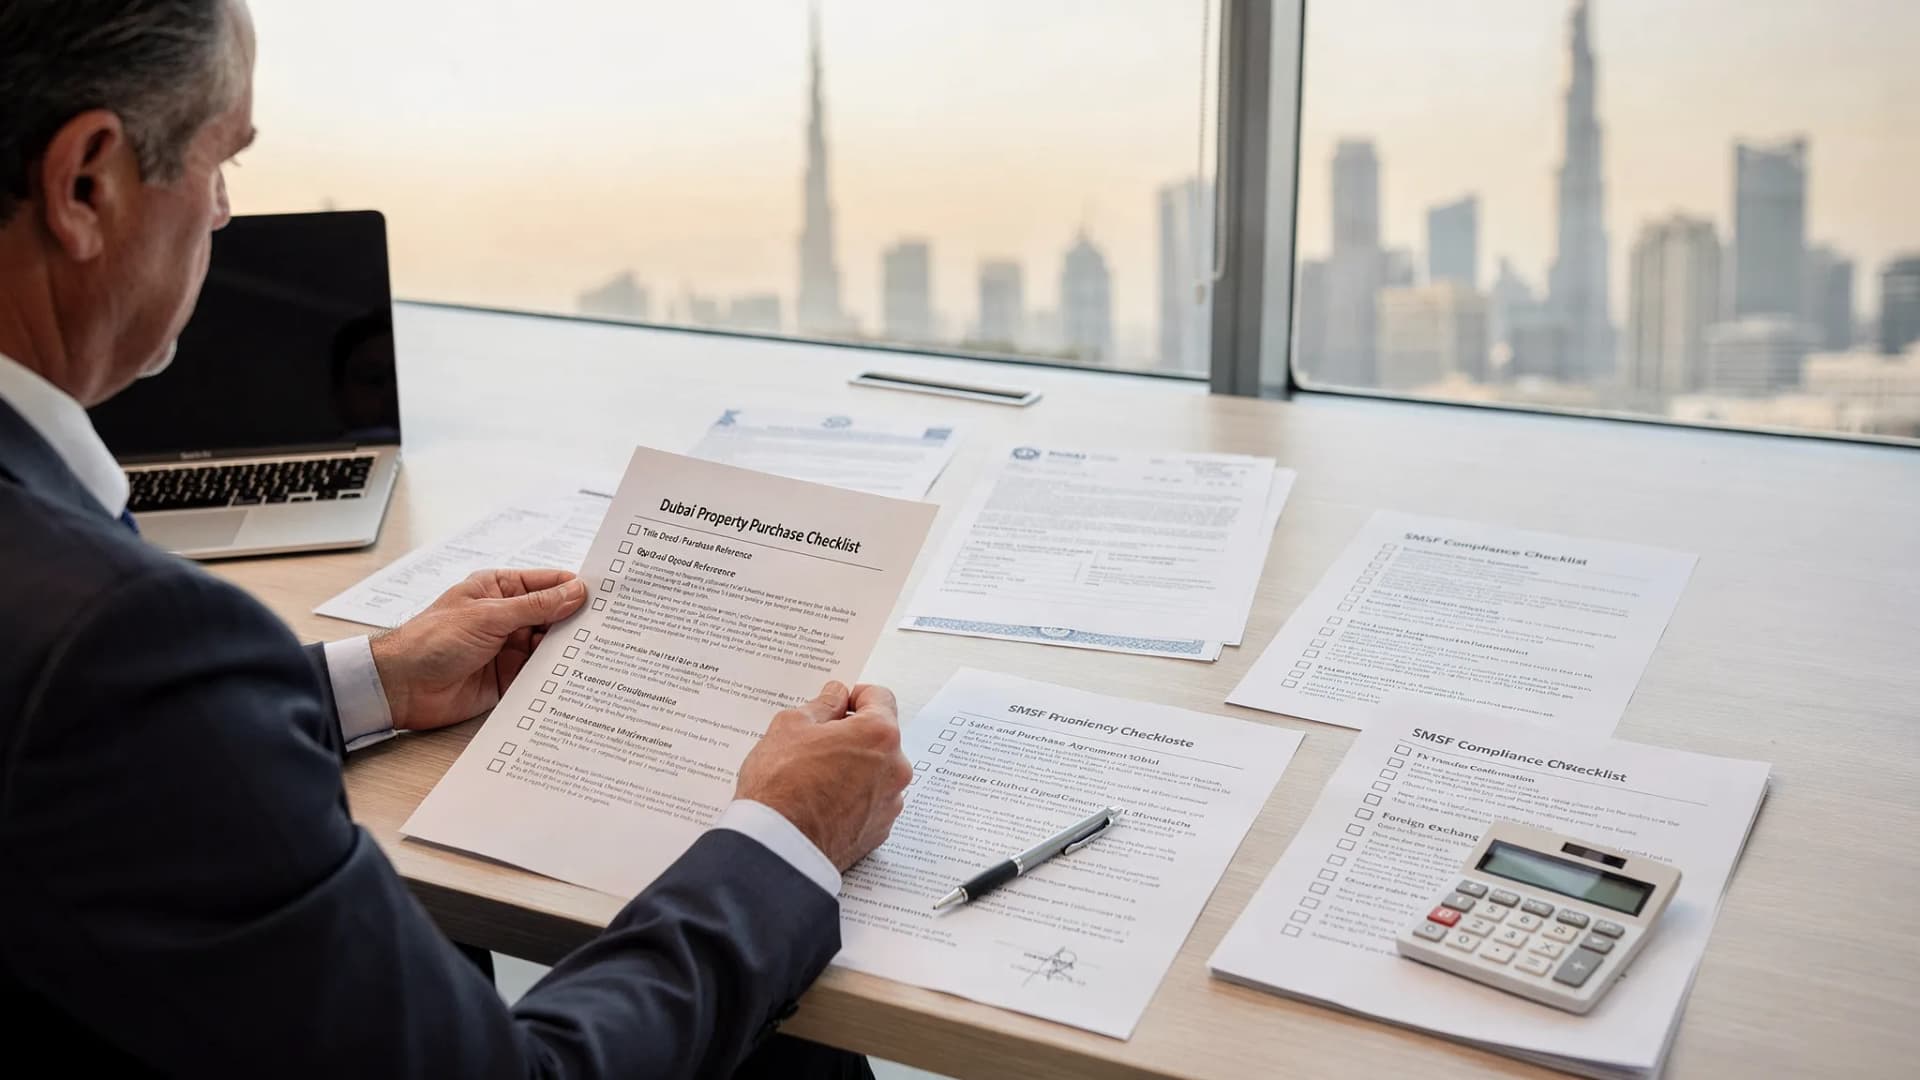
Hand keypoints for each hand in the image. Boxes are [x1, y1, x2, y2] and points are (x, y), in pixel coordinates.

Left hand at [370, 569, 588, 731]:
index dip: (576, 588)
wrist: (401, 687)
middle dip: (578, 621)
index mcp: (499, 590)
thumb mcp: (489, 616)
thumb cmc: (431, 640)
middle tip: (612, 627)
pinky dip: (556, 676)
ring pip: (551, 647)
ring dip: (569, 650)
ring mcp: (509, 648)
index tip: (607, 595)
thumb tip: (575, 592)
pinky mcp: (509, 678)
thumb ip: (535, 607)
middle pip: (554, 616)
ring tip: (601, 653)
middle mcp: (507, 617)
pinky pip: (540, 675)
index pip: (548, 584)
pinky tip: (577, 677)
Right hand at [734, 682, 911, 871]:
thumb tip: (836, 696)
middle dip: (852, 735)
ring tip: (815, 777)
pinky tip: (822, 802)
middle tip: (815, 743)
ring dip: (854, 767)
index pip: (880, 698)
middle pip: (879, 737)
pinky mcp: (879, 831)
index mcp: (879, 734)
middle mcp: (895, 768)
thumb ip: (822, 705)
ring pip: (876, 771)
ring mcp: (890, 803)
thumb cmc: (781, 785)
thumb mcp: (790, 726)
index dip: (855, 696)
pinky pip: (870, 802)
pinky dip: (853, 797)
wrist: (778, 848)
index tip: (836, 704)